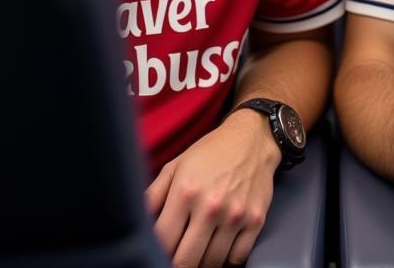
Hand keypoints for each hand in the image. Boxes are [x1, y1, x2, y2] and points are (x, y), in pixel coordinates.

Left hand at [146, 109, 280, 266]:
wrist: (252, 139)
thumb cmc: (209, 153)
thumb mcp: (175, 166)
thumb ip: (152, 196)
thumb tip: (138, 225)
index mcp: (185, 192)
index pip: (163, 242)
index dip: (157, 252)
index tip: (159, 251)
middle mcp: (211, 206)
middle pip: (185, 261)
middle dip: (177, 262)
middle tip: (176, 256)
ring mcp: (235, 215)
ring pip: (211, 264)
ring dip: (201, 262)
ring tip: (197, 251)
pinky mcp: (256, 220)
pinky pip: (237, 259)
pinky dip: (226, 261)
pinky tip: (218, 249)